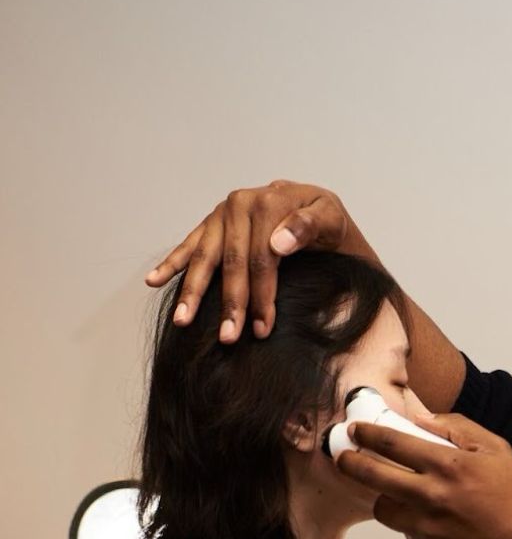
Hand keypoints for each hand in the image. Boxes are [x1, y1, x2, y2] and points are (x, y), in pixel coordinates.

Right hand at [145, 180, 361, 341]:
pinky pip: (188, 246)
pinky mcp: (212, 224)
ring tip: (182, 320)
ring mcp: (223, 214)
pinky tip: (153, 281)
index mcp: (270, 201)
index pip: (262, 257)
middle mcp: (241, 204)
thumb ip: (309, 226)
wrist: (318, 212)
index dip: (262, 295)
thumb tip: (277, 244)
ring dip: (193, 292)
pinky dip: (171, 264)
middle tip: (228, 337)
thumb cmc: (328, 224)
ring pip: (205, 257)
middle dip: (230, 302)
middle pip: (232, 261)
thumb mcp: (332, 220)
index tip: (263, 328)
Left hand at [337, 407, 511, 538]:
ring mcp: (424, 525)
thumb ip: (458, 428)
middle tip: (344, 457)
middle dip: (351, 462)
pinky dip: (409, 519)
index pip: (394, 442)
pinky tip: (430, 516)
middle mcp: (430, 495)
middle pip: (373, 475)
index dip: (368, 433)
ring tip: (393, 490)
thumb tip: (423, 419)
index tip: (356, 429)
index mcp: (448, 465)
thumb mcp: (497, 450)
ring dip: (382, 496)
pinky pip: (404, 528)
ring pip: (382, 508)